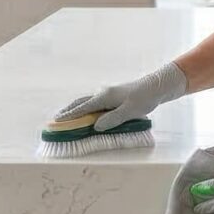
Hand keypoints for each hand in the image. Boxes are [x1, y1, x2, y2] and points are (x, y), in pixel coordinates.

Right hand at [50, 61, 188, 132]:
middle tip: (56, 120)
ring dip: (76, 109)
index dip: (69, 116)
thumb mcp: (130, 111)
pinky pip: (95, 103)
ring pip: (87, 102)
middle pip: (81, 103)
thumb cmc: (145, 98)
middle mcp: (103, 94)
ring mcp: (108, 94)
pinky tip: (87, 114)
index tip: (56, 121)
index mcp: (105, 97)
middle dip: (68, 111)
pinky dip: (86, 108)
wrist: (158, 86)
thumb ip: (112, 119)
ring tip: (67, 117)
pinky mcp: (114, 97)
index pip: (83, 108)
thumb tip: (95, 126)